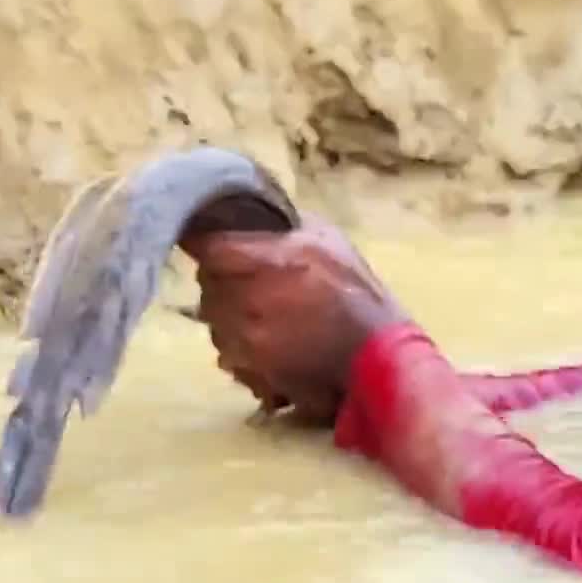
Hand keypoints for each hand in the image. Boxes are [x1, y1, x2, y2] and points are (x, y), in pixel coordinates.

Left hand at [179, 217, 410, 424]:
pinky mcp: (250, 369)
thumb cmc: (356, 292)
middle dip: (222, 278)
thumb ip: (284, 224)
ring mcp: (246, 338)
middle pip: (207, 282)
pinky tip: (267, 341)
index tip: (206, 240)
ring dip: (229, 313)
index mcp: (269, 260)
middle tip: (248, 279)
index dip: (205, 242)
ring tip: (262, 312)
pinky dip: (239, 345)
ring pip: (212, 318)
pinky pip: (225, 350)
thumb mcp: (328, 239)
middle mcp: (249, 300)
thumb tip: (250, 214)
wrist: (376, 355)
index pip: (208, 247)